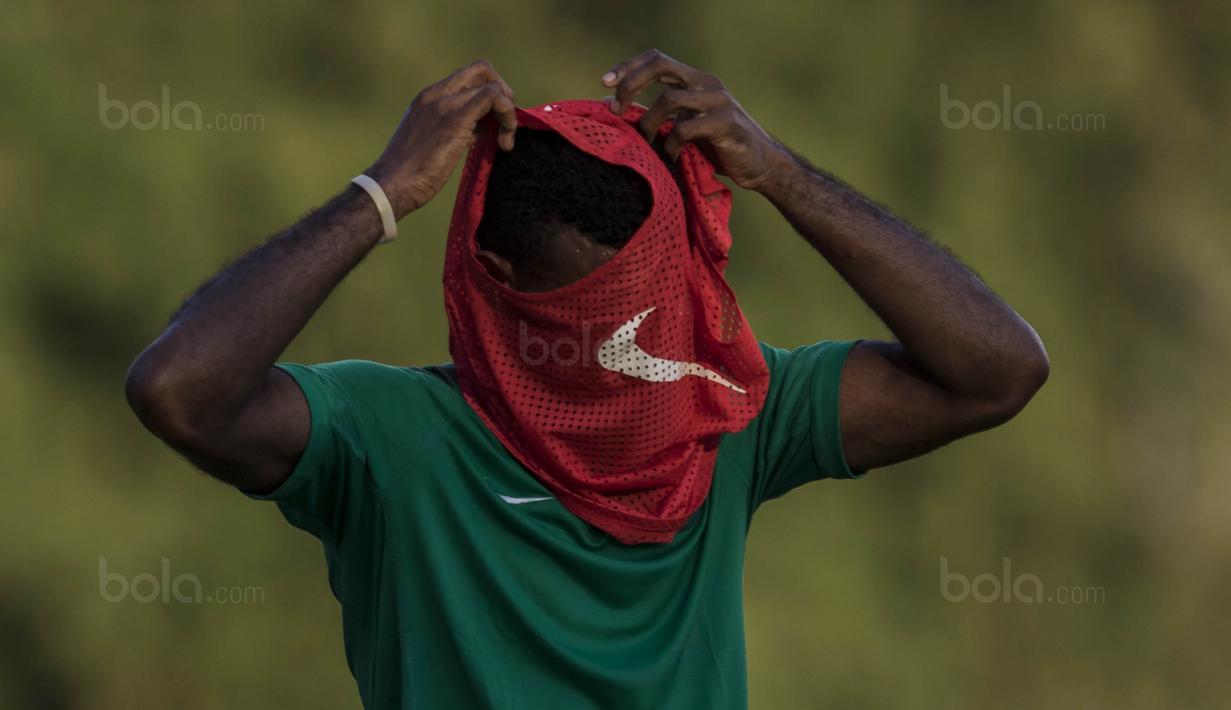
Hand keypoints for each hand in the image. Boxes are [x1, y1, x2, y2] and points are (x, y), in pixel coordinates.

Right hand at [366, 60, 516, 217]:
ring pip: (492, 85)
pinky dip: (507, 116)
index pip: (467, 76)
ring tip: (504, 140)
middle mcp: (436, 94)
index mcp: (428, 97)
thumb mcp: (434, 142)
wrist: (391, 185)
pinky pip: (492, 98)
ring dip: (508, 111)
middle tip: (505, 122)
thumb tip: (478, 131)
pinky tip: (502, 144)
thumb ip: (456, 129)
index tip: (493, 121)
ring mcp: (445, 104)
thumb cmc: (411, 174)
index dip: (488, 92)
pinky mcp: (455, 119)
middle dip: (503, 92)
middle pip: (482, 69)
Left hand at [602, 49, 791, 191]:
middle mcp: (706, 83)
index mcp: (695, 80)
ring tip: (647, 142)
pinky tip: (673, 157)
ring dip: (649, 122)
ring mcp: (718, 101)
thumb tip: (615, 105)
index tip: (604, 83)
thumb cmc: (719, 147)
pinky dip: (672, 144)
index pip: (656, 59)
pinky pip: (686, 128)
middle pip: (660, 65)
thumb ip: (659, 113)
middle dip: (630, 83)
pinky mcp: (726, 123)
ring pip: (669, 99)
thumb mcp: (686, 125)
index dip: (628, 67)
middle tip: (615, 109)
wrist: (761, 165)